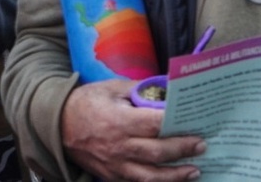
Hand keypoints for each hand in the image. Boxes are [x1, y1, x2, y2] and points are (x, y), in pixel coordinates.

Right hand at [60, 80, 204, 181]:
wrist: (59, 126)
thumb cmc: (87, 102)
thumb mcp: (112, 88)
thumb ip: (139, 90)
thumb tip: (166, 90)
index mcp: (118, 121)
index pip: (153, 125)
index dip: (176, 126)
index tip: (194, 123)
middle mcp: (118, 146)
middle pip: (156, 153)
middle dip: (182, 150)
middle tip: (202, 145)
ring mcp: (114, 166)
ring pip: (149, 176)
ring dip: (174, 175)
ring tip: (194, 171)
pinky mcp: (111, 177)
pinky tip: (170, 180)